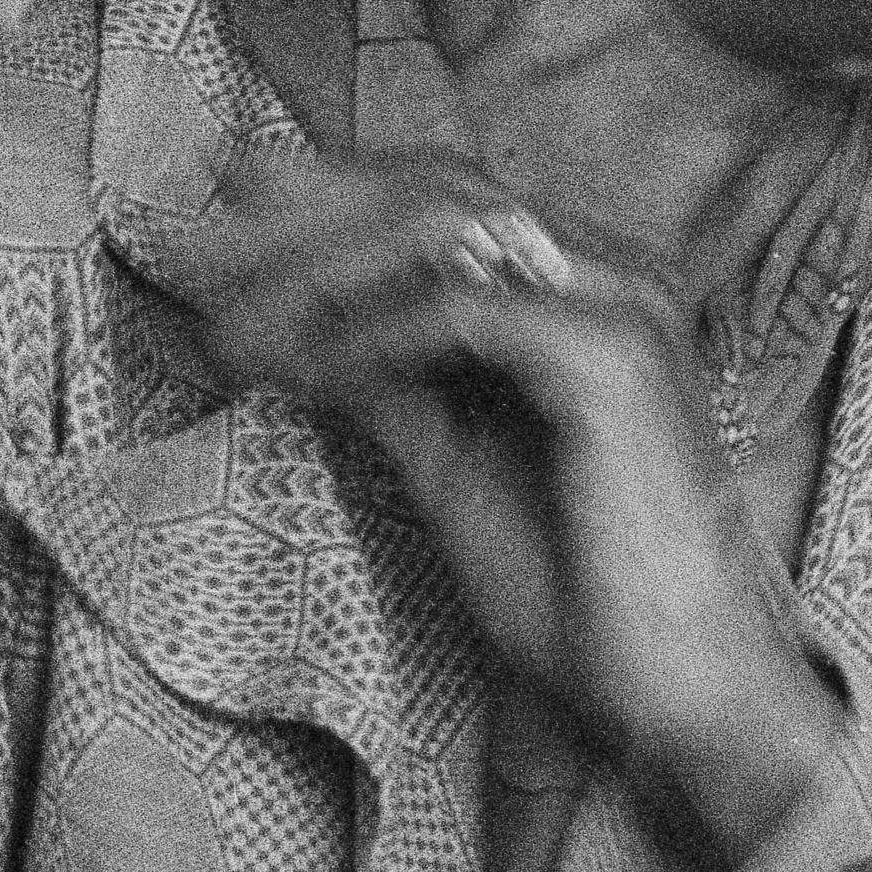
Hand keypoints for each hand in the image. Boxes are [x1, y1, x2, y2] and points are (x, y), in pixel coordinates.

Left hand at [153, 143, 844, 864]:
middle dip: (301, 217)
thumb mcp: (457, 464)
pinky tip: (307, 379)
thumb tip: (303, 333)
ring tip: (233, 333)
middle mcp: (621, 275)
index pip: (447, 196)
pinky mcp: (614, 359)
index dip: (325, 196)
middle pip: (439, 190)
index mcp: (595, 289)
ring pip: (445, 233)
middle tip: (197, 257)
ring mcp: (627, 307)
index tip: (218, 219)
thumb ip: (397, 386)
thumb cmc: (584, 591)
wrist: (673, 681)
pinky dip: (367, 338)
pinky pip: (461, 313)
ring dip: (315, 274)